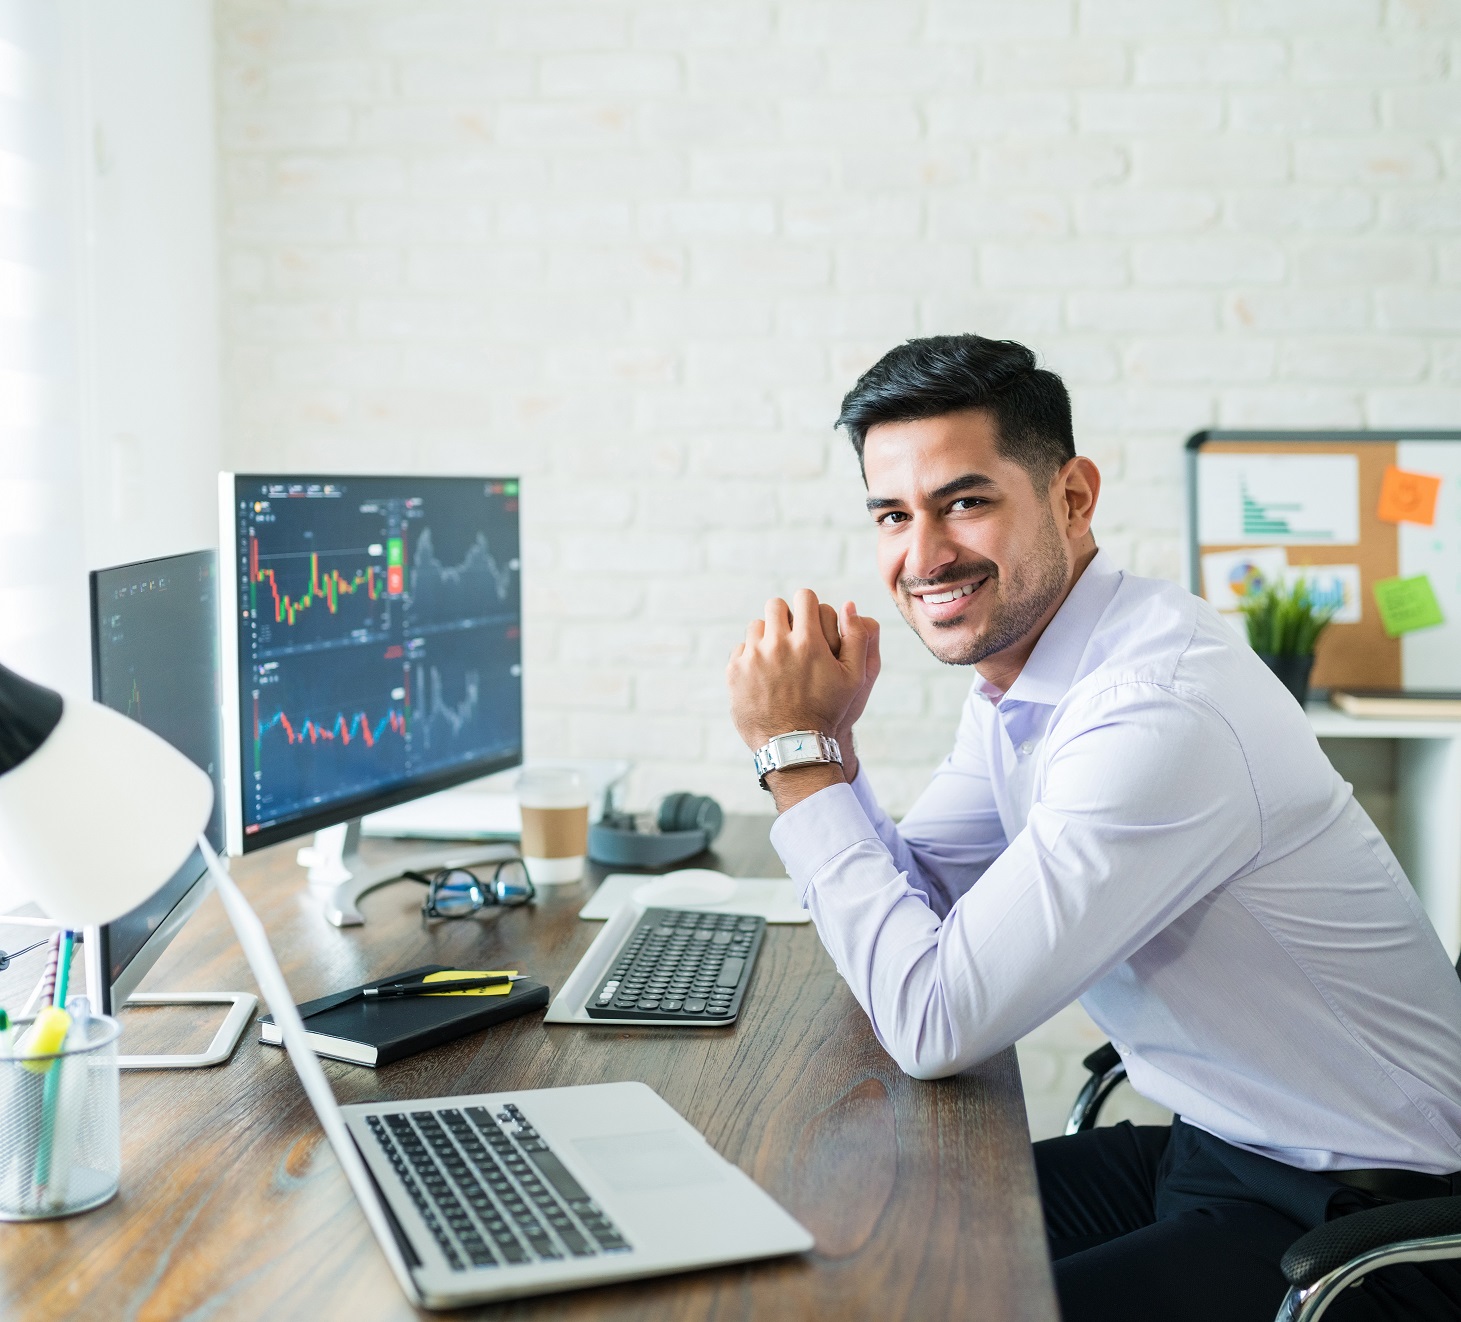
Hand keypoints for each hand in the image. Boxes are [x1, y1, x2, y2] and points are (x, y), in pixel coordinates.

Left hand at [726, 588, 876, 758]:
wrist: (794, 745)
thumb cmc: (828, 710)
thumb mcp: (854, 677)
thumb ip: (857, 637)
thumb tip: (848, 604)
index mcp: (808, 641)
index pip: (804, 597)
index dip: (808, 605)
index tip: (809, 619)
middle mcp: (777, 644)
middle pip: (776, 606)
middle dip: (785, 617)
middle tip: (792, 636)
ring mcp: (752, 657)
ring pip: (756, 626)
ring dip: (767, 636)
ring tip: (778, 658)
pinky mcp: (735, 671)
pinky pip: (741, 649)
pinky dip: (751, 657)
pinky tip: (764, 675)